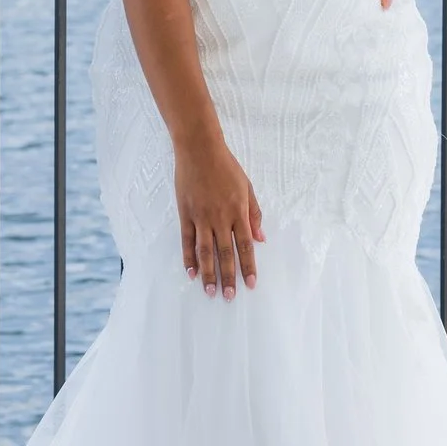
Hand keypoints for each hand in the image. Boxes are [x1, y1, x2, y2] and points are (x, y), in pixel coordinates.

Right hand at [173, 136, 262, 297]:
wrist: (199, 149)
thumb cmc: (226, 166)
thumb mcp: (247, 187)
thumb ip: (254, 213)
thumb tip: (261, 238)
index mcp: (238, 211)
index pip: (245, 245)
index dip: (248, 266)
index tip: (250, 284)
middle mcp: (220, 217)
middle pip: (225, 253)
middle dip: (228, 276)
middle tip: (229, 296)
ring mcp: (201, 217)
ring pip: (205, 251)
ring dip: (207, 273)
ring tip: (210, 291)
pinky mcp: (185, 214)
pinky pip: (187, 240)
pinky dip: (188, 257)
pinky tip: (190, 272)